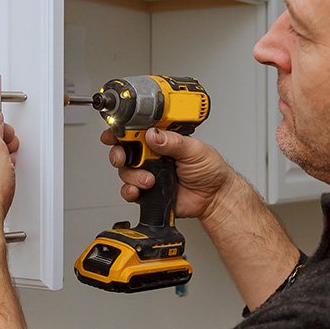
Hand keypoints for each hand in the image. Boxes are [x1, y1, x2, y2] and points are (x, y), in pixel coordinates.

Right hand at [102, 127, 233, 221]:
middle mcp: (152, 155)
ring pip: (125, 171)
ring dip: (132, 175)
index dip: (122, 130)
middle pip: (124, 150)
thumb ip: (173, 142)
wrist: (214, 197)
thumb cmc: (209, 170)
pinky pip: (129, 191)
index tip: (115, 132)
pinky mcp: (148, 192)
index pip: (137, 131)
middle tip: (123, 156)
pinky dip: (129, 191)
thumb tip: (153, 134)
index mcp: (162, 140)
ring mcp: (148, 173)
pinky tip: (138, 190)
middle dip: (118, 153)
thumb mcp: (194, 149)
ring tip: (150, 179)